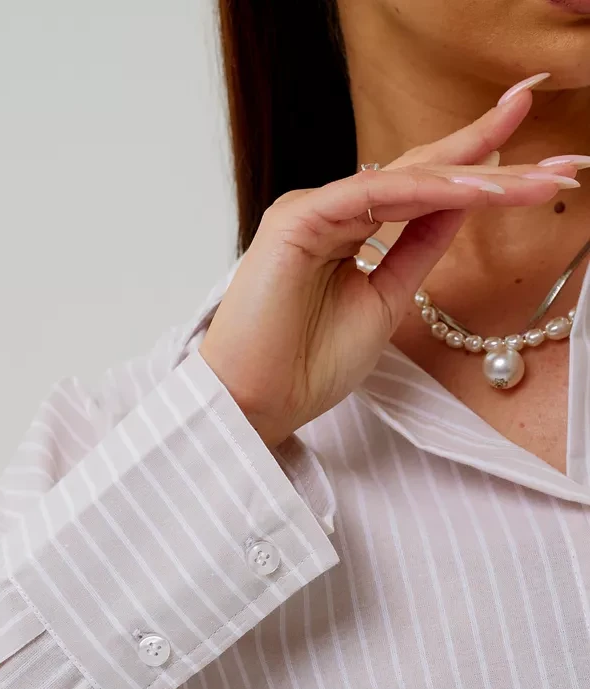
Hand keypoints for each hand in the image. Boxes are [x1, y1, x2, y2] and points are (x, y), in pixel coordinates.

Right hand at [199, 87, 580, 449]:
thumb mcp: (388, 299)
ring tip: (538, 183)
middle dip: (492, 158)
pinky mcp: (298, 218)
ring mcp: (311, 209)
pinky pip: (372, 195)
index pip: (422, 191)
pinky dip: (426, 190)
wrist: (256, 403)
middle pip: (421, 173)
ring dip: (474, 178)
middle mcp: (329, 210)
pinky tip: (475, 190)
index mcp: (346, 230)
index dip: (482, 174)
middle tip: (565, 162)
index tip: (545, 177)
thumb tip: (466, 200)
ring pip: (405, 180)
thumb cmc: (306, 366)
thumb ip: (419, 248)